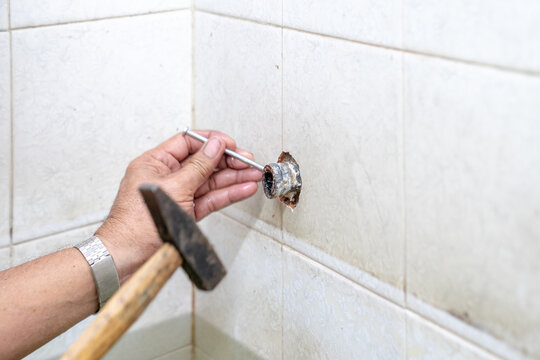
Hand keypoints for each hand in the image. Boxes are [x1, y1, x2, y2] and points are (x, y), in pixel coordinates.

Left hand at [95, 130, 260, 281]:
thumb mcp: (174, 187)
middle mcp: (166, 177)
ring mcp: (178, 195)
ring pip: (209, 182)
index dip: (211, 142)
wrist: (128, 257)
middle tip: (248, 162)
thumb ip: (198, 166)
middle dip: (227, 161)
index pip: (187, 142)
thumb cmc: (137, 223)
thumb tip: (214, 146)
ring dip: (232, 178)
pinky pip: (210, 199)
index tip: (230, 145)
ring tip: (253, 175)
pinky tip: (243, 189)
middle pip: (202, 162)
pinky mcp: (186, 212)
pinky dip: (227, 194)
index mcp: (155, 162)